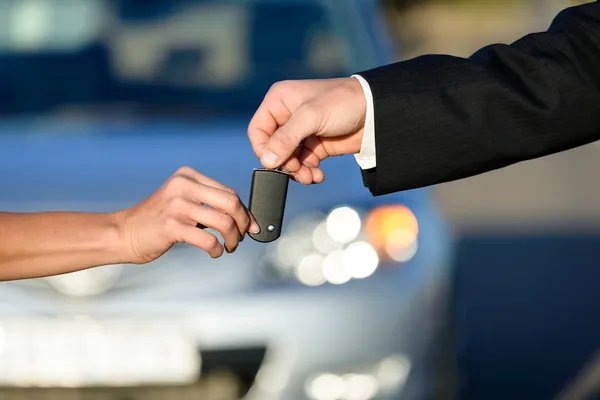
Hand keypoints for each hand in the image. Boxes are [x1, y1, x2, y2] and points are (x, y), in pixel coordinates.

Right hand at [114, 167, 258, 262]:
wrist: (123, 233)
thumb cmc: (157, 220)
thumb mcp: (181, 200)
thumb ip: (207, 203)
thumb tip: (243, 217)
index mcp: (187, 176)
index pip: (228, 192)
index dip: (245, 211)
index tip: (251, 225)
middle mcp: (183, 186)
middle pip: (231, 203)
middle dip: (243, 223)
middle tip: (242, 237)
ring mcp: (177, 205)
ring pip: (224, 222)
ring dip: (233, 238)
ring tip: (229, 246)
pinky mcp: (172, 226)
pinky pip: (208, 240)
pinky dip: (217, 249)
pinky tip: (215, 252)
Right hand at [248, 77, 366, 183]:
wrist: (375, 112)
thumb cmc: (343, 103)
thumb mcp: (311, 117)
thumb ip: (287, 138)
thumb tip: (267, 160)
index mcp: (279, 101)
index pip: (258, 130)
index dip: (264, 149)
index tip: (276, 163)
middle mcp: (287, 116)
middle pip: (272, 149)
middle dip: (284, 163)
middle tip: (298, 170)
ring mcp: (301, 133)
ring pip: (288, 160)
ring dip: (297, 171)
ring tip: (310, 177)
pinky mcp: (315, 146)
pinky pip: (303, 164)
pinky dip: (308, 173)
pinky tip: (318, 176)